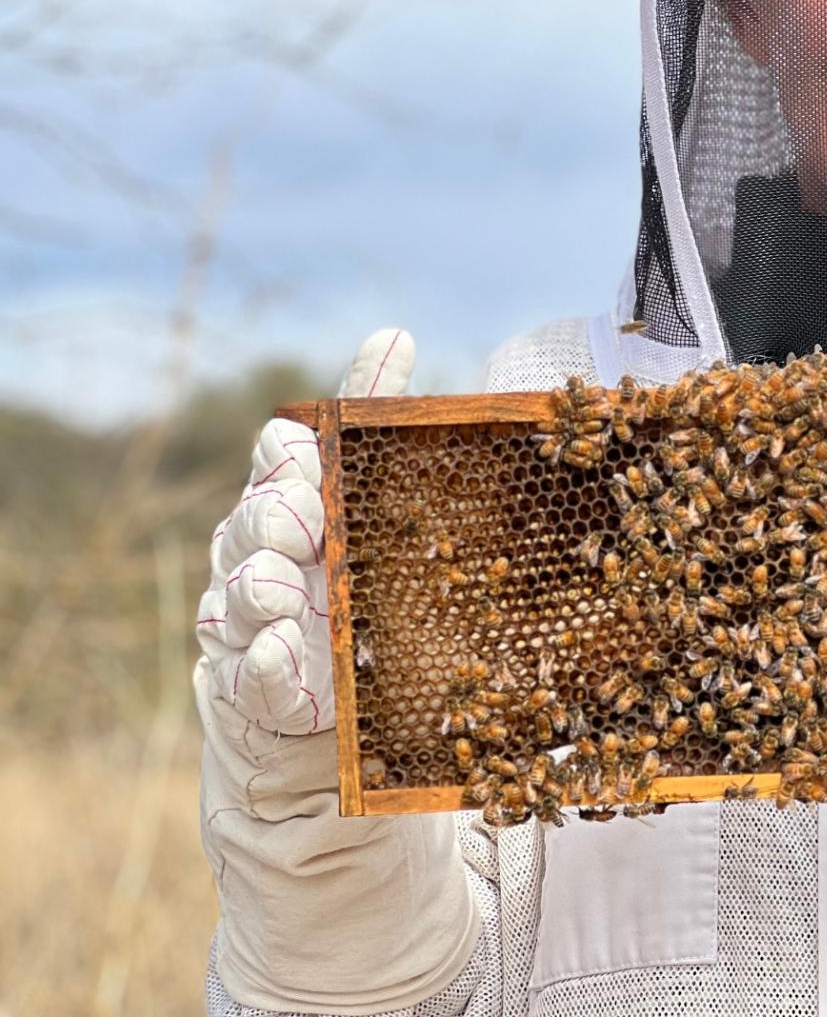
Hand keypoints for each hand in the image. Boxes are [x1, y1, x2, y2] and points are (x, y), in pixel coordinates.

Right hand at [196, 329, 414, 734]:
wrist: (337, 686)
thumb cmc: (354, 568)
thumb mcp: (369, 490)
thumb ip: (371, 413)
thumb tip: (393, 332)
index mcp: (292, 497)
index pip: (275, 457)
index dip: (288, 453)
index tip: (312, 454)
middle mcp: (259, 553)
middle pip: (252, 522)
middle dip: (275, 519)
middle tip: (305, 525)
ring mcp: (249, 620)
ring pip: (239, 596)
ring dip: (260, 592)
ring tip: (284, 597)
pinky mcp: (252, 685)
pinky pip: (249, 676)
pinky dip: (263, 666)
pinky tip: (279, 651)